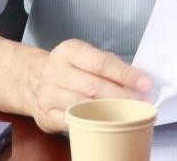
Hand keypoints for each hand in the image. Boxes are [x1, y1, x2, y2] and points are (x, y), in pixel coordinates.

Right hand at [29, 38, 152, 132]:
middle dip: (121, 96)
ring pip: (83, 106)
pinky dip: (90, 124)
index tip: (145, 83)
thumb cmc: (69, 67)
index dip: (125, 74)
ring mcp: (48, 94)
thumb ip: (108, 65)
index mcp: (69, 51)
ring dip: (109, 112)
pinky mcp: (46, 116)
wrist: (31, 79)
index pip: (101, 63)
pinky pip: (71, 122)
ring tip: (129, 114)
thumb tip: (138, 79)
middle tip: (142, 103)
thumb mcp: (84, 56)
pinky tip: (107, 125)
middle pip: (94, 86)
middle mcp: (56, 71)